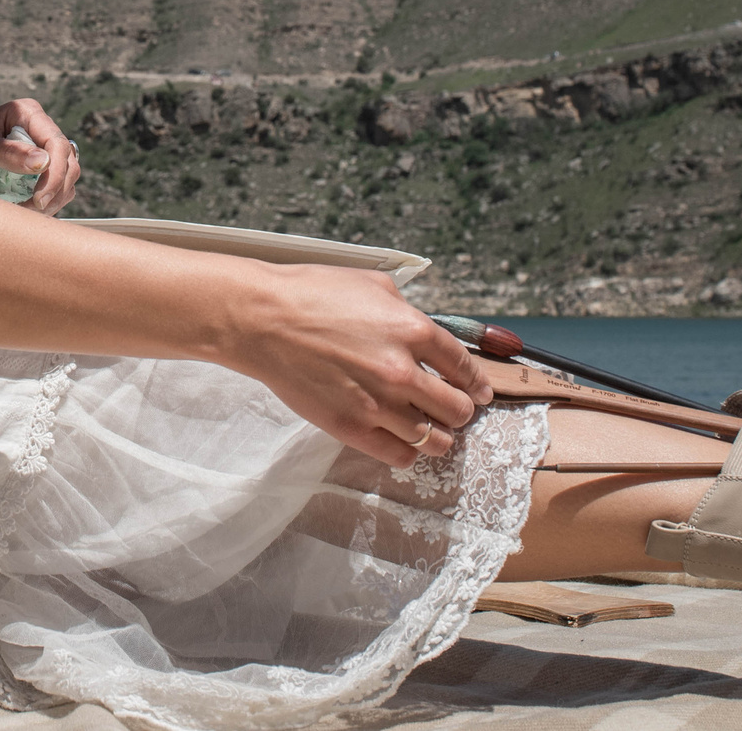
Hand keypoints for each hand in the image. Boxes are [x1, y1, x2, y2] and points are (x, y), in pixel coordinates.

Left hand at [0, 98, 80, 213]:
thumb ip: (5, 153)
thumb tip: (43, 161)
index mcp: (25, 113)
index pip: (56, 143)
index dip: (55, 173)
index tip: (38, 199)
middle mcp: (38, 129)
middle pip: (68, 161)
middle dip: (54, 189)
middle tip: (31, 209)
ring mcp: (40, 151)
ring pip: (68, 178)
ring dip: (52, 199)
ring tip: (23, 209)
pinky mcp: (38, 172)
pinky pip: (58, 190)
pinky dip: (47, 204)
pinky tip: (24, 209)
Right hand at [233, 266, 496, 467]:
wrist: (262, 319)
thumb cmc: (311, 294)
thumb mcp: (373, 284)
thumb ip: (407, 310)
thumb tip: (424, 331)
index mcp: (413, 329)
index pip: (465, 368)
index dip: (476, 383)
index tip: (479, 392)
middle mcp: (404, 371)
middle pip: (458, 410)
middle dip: (458, 410)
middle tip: (450, 408)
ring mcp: (378, 404)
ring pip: (435, 440)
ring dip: (437, 435)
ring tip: (428, 428)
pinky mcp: (352, 427)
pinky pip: (400, 456)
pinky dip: (407, 452)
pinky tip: (400, 440)